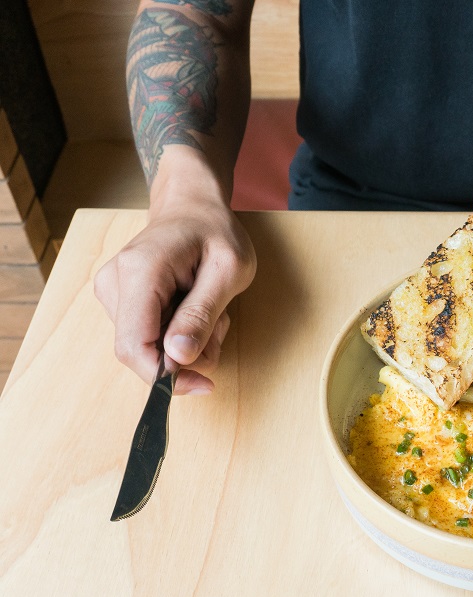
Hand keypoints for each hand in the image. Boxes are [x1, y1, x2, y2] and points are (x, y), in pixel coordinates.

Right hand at [94, 203, 255, 394]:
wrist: (193, 207)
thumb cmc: (215, 232)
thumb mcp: (229, 270)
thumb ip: (202, 314)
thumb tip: (177, 357)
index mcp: (140, 272)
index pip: (134, 346)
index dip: (166, 377)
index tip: (202, 383)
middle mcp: (115, 283)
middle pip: (141, 351)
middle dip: (187, 355)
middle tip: (220, 325)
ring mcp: (113, 291)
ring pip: (149, 347)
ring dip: (189, 341)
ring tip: (211, 308)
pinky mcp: (119, 300)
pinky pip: (149, 335)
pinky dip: (179, 333)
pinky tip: (195, 307)